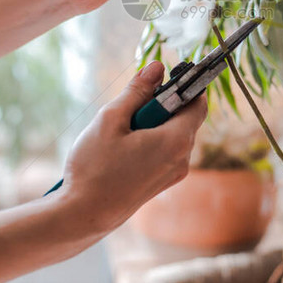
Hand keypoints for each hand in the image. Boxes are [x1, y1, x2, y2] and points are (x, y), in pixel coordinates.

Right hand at [57, 61, 205, 231]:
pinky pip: (166, 149)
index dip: (186, 84)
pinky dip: (151, 139)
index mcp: (175, 140)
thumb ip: (136, 91)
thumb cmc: (95, 168)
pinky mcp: (163, 182)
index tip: (167, 74)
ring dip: (154, 122)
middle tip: (132, 104)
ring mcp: (174, 173)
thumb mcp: (111, 119)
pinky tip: (124, 146)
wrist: (84, 214)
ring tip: (122, 129)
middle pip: (185, 117)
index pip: (198, 102)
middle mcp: (182, 158)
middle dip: (163, 103)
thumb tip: (157, 67)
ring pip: (173, 133)